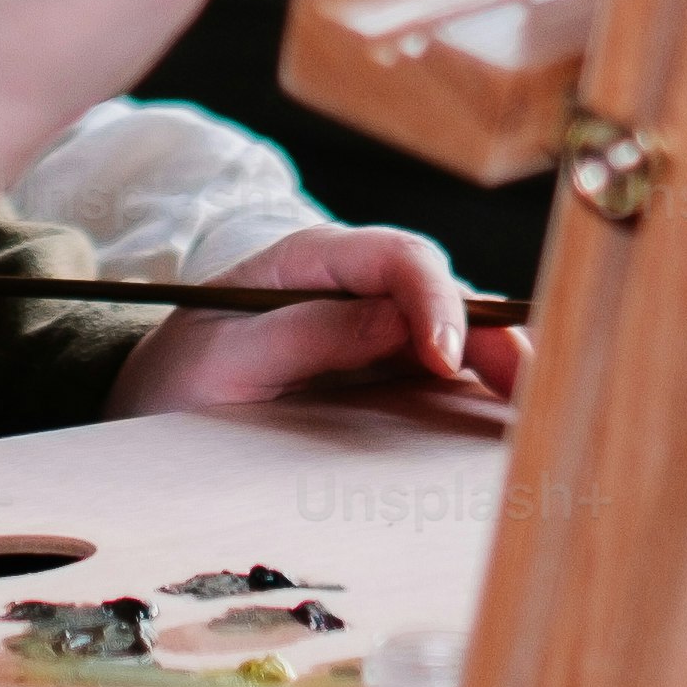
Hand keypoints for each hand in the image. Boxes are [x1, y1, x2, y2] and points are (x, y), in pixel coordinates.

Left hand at [110, 223, 526, 414]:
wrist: (149, 414)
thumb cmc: (175, 379)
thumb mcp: (219, 360)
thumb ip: (302, 335)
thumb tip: (396, 323)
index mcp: (310, 261)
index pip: (398, 257)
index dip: (434, 299)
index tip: (444, 355)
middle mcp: (353, 288)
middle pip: (444, 294)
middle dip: (494, 335)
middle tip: (527, 390)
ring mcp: (372, 332)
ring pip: (456, 337)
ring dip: (500, 368)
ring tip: (536, 415)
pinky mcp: (382, 377)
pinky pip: (442, 379)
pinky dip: (478, 399)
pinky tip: (507, 429)